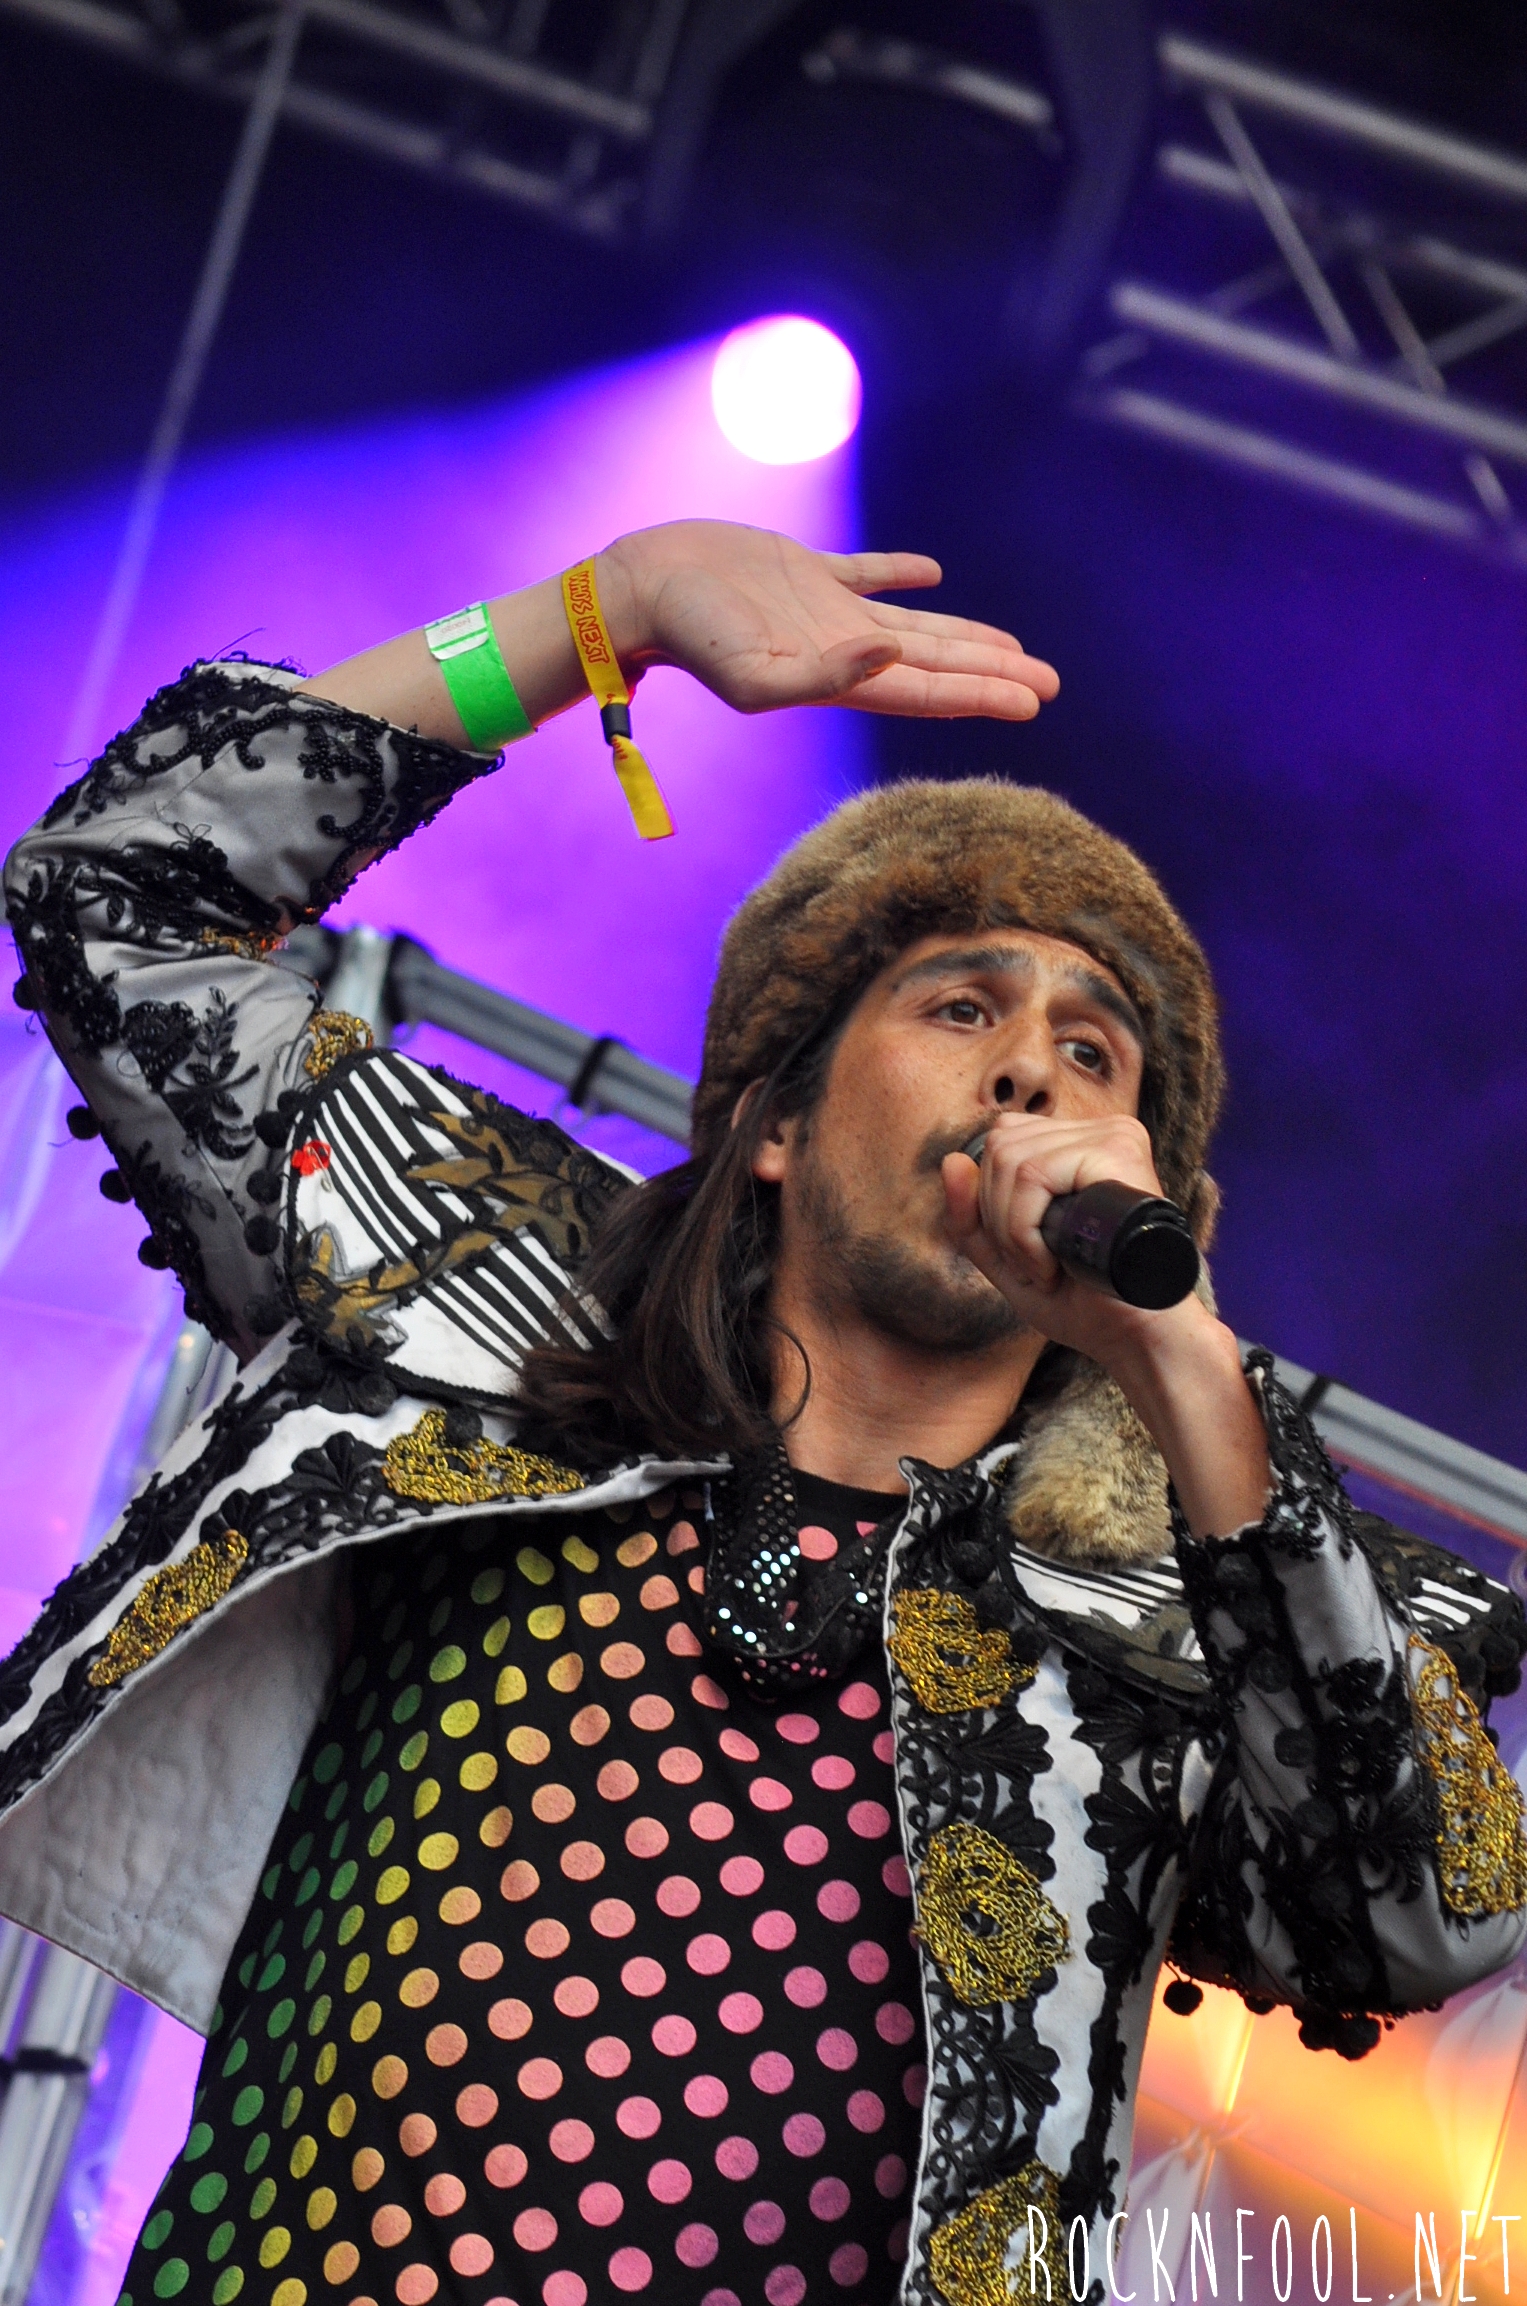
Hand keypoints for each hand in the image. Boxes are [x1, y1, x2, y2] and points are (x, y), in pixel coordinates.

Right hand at [597, 521, 1058, 721]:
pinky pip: (867, 573)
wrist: (642, 589)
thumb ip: (824, 674)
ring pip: (915, 627)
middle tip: (1051, 684)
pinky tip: (934, 575)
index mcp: (838, 677)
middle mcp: (841, 649)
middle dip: (994, 675)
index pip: (928, 691)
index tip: (1035, 700)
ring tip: (1014, 649)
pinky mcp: (802, 572)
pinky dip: (903, 574)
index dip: (984, 695)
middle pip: (936, 666)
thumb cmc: (690, 638)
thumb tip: (893, 655)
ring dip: (965, 638)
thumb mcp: (753, 671)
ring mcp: (824, 611)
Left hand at [941, 1110, 1170, 1361]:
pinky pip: (1033, 1175)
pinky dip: (1025, 1231)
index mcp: (1082, 1146)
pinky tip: (1053, 1265)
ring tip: (1048, 1268)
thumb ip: (971, 1218)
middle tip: (1038, 1267)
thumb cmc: (1085, 1303)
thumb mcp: (1008, 1260)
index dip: (994, 1203)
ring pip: (1011, 1160)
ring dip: (1013, 1232)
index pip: (1003, 1141)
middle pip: (1000, 1145)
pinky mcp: (1118, 1153)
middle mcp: (1101, 1131)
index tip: (1027, 1255)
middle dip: (999, 1219)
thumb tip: (950, 1161)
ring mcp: (1113, 1137)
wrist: (1139, 1339)